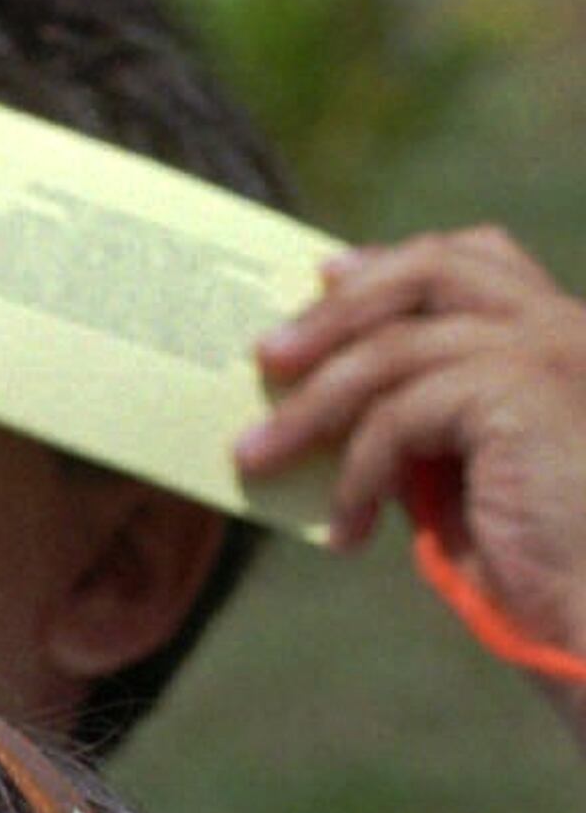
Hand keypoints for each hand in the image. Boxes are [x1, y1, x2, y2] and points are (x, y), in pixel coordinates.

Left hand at [243, 229, 585, 670]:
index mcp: (567, 334)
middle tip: (267, 356)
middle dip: (336, 310)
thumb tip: (326, 396)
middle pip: (430, 269)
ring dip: (311, 408)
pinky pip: (399, 416)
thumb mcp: (473, 464)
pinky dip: (357, 474)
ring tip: (257, 455)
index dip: (392, 263)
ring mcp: (551, 354)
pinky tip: (346, 529)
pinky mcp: (522, 394)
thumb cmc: (546, 555)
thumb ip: (426, 413)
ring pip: (393, 349)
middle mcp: (568, 328)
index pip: (477, 257)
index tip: (325, 278)